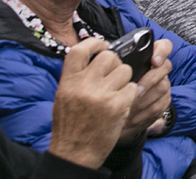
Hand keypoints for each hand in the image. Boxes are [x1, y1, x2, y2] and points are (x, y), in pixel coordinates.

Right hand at [48, 39, 138, 168]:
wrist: (75, 152)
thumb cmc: (70, 125)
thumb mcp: (64, 97)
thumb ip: (77, 77)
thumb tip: (95, 56)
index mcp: (68, 82)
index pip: (79, 50)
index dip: (94, 43)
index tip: (103, 46)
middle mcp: (84, 85)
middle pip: (109, 57)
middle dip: (115, 64)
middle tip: (112, 76)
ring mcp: (101, 95)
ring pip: (125, 70)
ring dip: (124, 79)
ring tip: (115, 92)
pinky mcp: (117, 105)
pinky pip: (132, 87)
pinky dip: (129, 94)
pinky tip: (120, 103)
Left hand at [120, 38, 172, 143]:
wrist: (115, 115)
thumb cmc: (111, 91)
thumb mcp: (111, 76)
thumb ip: (115, 68)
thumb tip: (109, 62)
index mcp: (147, 59)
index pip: (163, 46)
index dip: (161, 51)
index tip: (153, 61)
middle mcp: (158, 70)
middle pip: (165, 67)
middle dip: (149, 80)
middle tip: (136, 89)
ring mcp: (162, 86)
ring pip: (162, 87)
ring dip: (144, 99)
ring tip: (128, 106)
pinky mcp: (162, 104)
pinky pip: (158, 106)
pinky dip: (143, 113)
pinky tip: (131, 116)